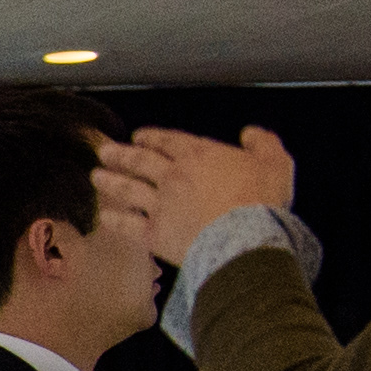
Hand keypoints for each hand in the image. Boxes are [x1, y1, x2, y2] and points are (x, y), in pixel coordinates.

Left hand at [92, 124, 292, 255]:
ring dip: (109, 181)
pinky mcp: (154, 234)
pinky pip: (127, 225)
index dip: (151, 137)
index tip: (139, 136)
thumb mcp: (275, 161)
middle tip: (104, 151)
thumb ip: (263, 142)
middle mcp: (172, 176)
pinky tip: (103, 216)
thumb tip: (251, 132)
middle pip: (139, 161)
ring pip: (127, 189)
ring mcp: (159, 205)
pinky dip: (114, 219)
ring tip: (96, 176)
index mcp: (199, 155)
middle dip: (120, 154)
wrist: (245, 238)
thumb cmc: (263, 200)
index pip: (167, 141)